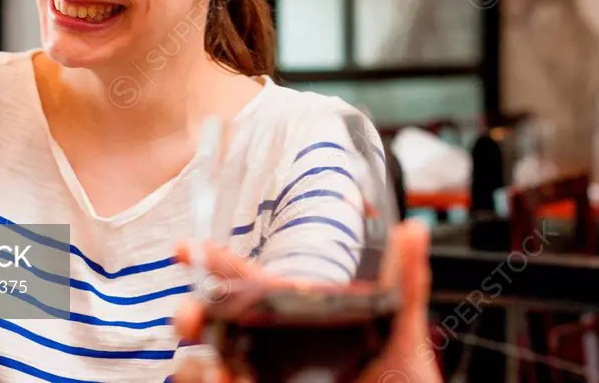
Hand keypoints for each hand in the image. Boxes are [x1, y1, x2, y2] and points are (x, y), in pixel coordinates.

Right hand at [172, 218, 441, 382]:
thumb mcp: (401, 337)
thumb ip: (404, 285)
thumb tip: (415, 229)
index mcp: (297, 316)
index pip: (248, 284)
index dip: (214, 263)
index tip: (184, 248)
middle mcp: (270, 348)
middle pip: (216, 323)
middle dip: (194, 315)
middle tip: (189, 317)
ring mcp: (259, 377)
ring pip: (207, 365)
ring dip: (198, 364)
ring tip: (215, 371)